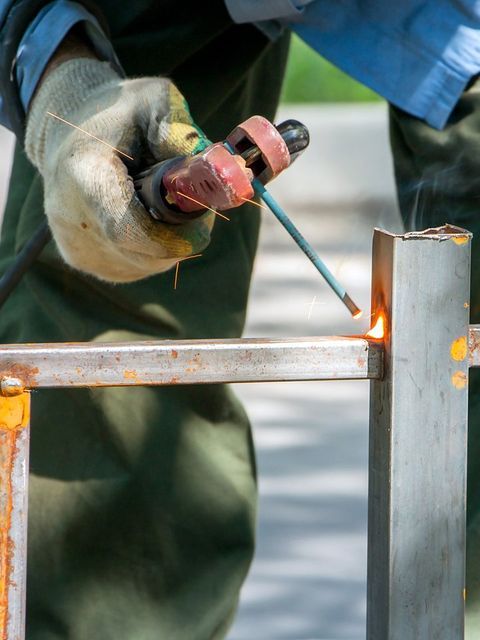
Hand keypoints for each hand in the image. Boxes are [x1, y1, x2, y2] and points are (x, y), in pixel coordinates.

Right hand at [25, 57, 213, 281]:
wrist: (72, 135)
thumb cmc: (118, 117)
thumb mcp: (151, 101)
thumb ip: (176, 126)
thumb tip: (202, 163)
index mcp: (85, 176)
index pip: (129, 230)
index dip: (171, 238)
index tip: (202, 227)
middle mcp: (72, 218)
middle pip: (143, 253)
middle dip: (180, 238)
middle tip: (197, 209)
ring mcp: (75, 245)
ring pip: (142, 264)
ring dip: (167, 245)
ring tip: (166, 207)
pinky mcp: (81, 259)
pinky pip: (132, 266)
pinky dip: (151, 251)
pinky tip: (147, 221)